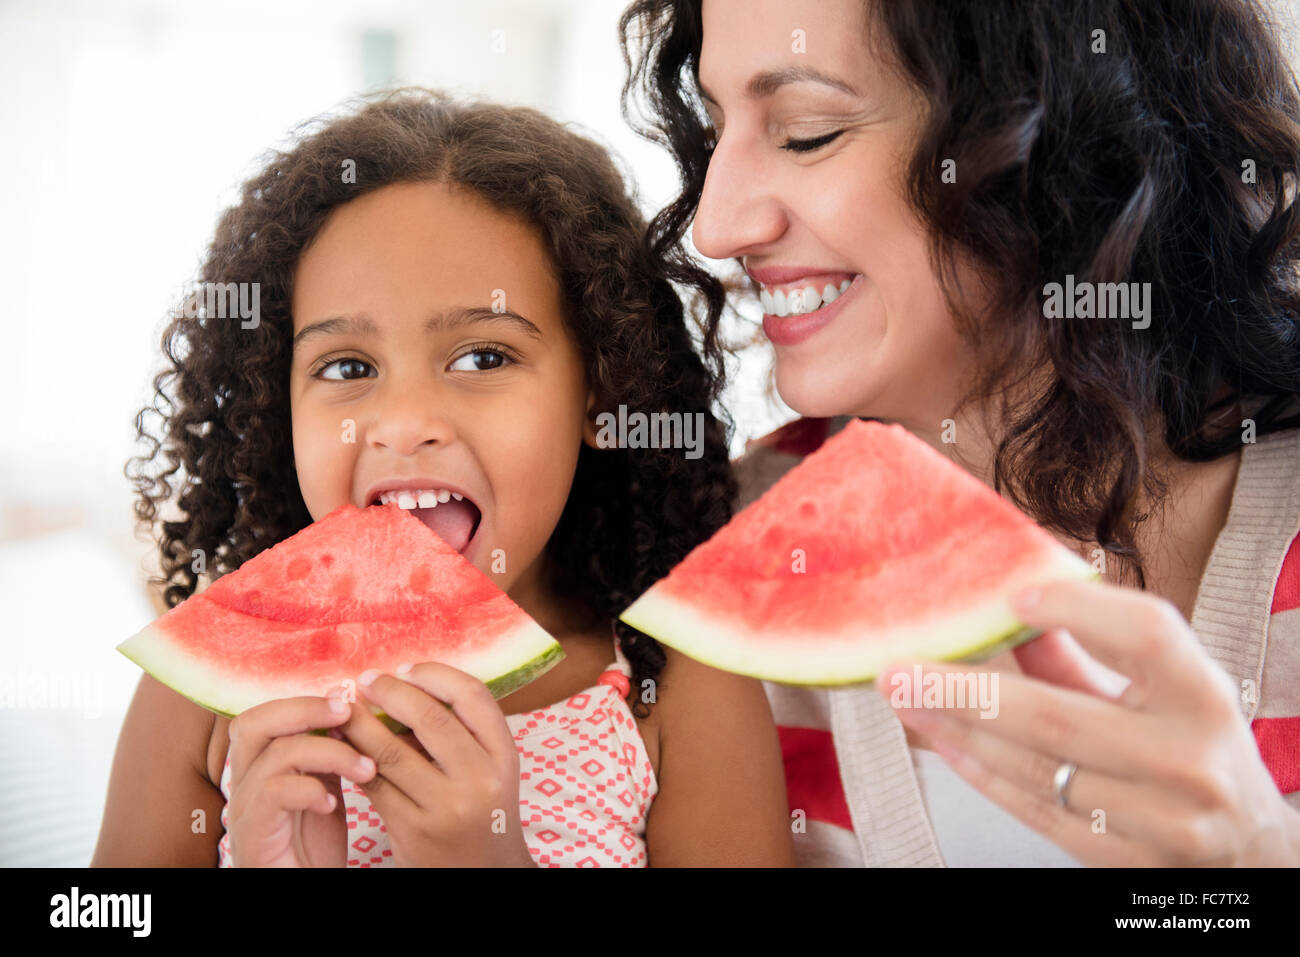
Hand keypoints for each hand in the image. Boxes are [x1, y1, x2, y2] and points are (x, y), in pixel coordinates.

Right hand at [226, 690, 375, 866]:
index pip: (264, 715)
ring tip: (367, 769)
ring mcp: (244, 811)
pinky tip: (333, 804)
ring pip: (275, 754)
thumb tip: (351, 712)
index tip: (348, 702)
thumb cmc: (312, 851)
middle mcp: (244, 785)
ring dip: (330, 752)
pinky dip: (309, 789)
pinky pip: (273, 793)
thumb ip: (329, 757)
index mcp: (259, 769)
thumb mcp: (326, 791)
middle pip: (252, 722)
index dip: (303, 700)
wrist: (301, 891)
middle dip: (305, 709)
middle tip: (348, 713)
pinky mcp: (253, 836)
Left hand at [338, 663, 534, 866]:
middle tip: (366, 681)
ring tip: (345, 710)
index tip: (405, 669)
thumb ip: (459, 733)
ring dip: (361, 723)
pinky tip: (343, 745)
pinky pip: (375, 784)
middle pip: (430, 717)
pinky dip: (354, 759)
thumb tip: (402, 686)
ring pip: (392, 751)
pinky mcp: (414, 829)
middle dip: (391, 692)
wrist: (485, 873)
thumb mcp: (489, 770)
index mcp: (504, 755)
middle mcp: (480, 778)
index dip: (434, 674)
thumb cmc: (482, 812)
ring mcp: (447, 806)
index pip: (471, 695)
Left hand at [878, 578, 1299, 865]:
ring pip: (1036, 769)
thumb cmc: (1193, 746)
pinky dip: (981, 775)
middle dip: (967, 690)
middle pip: (1062, 717)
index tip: (1010, 594)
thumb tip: (1007, 602)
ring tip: (904, 700)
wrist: (1248, 851)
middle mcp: (1189, 760)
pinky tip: (943, 742)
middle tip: (900, 668)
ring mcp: (1161, 821)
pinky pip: (1036, 814)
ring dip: (957, 731)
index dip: (1078, 610)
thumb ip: (1087, 649)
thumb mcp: (1164, 689)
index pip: (1147, 635)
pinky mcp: (1128, 863)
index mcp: (1205, 696)